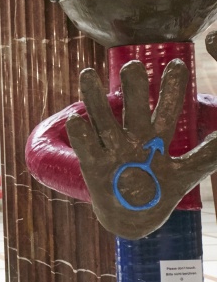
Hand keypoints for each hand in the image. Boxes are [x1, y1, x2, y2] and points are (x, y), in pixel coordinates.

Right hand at [66, 61, 216, 238]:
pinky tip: (77, 119)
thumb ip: (207, 155)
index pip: (167, 108)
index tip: (176, 64)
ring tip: (88, 73)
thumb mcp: (186, 173)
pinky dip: (82, 134)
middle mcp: (132, 137)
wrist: (132, 217)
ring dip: (94, 98)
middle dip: (133, 88)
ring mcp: (111, 149)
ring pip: (102, 119)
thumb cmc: (159, 190)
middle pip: (132, 107)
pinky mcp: (93, 165)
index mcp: (156, 136)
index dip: (172, 87)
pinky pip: (86, 148)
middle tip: (133, 65)